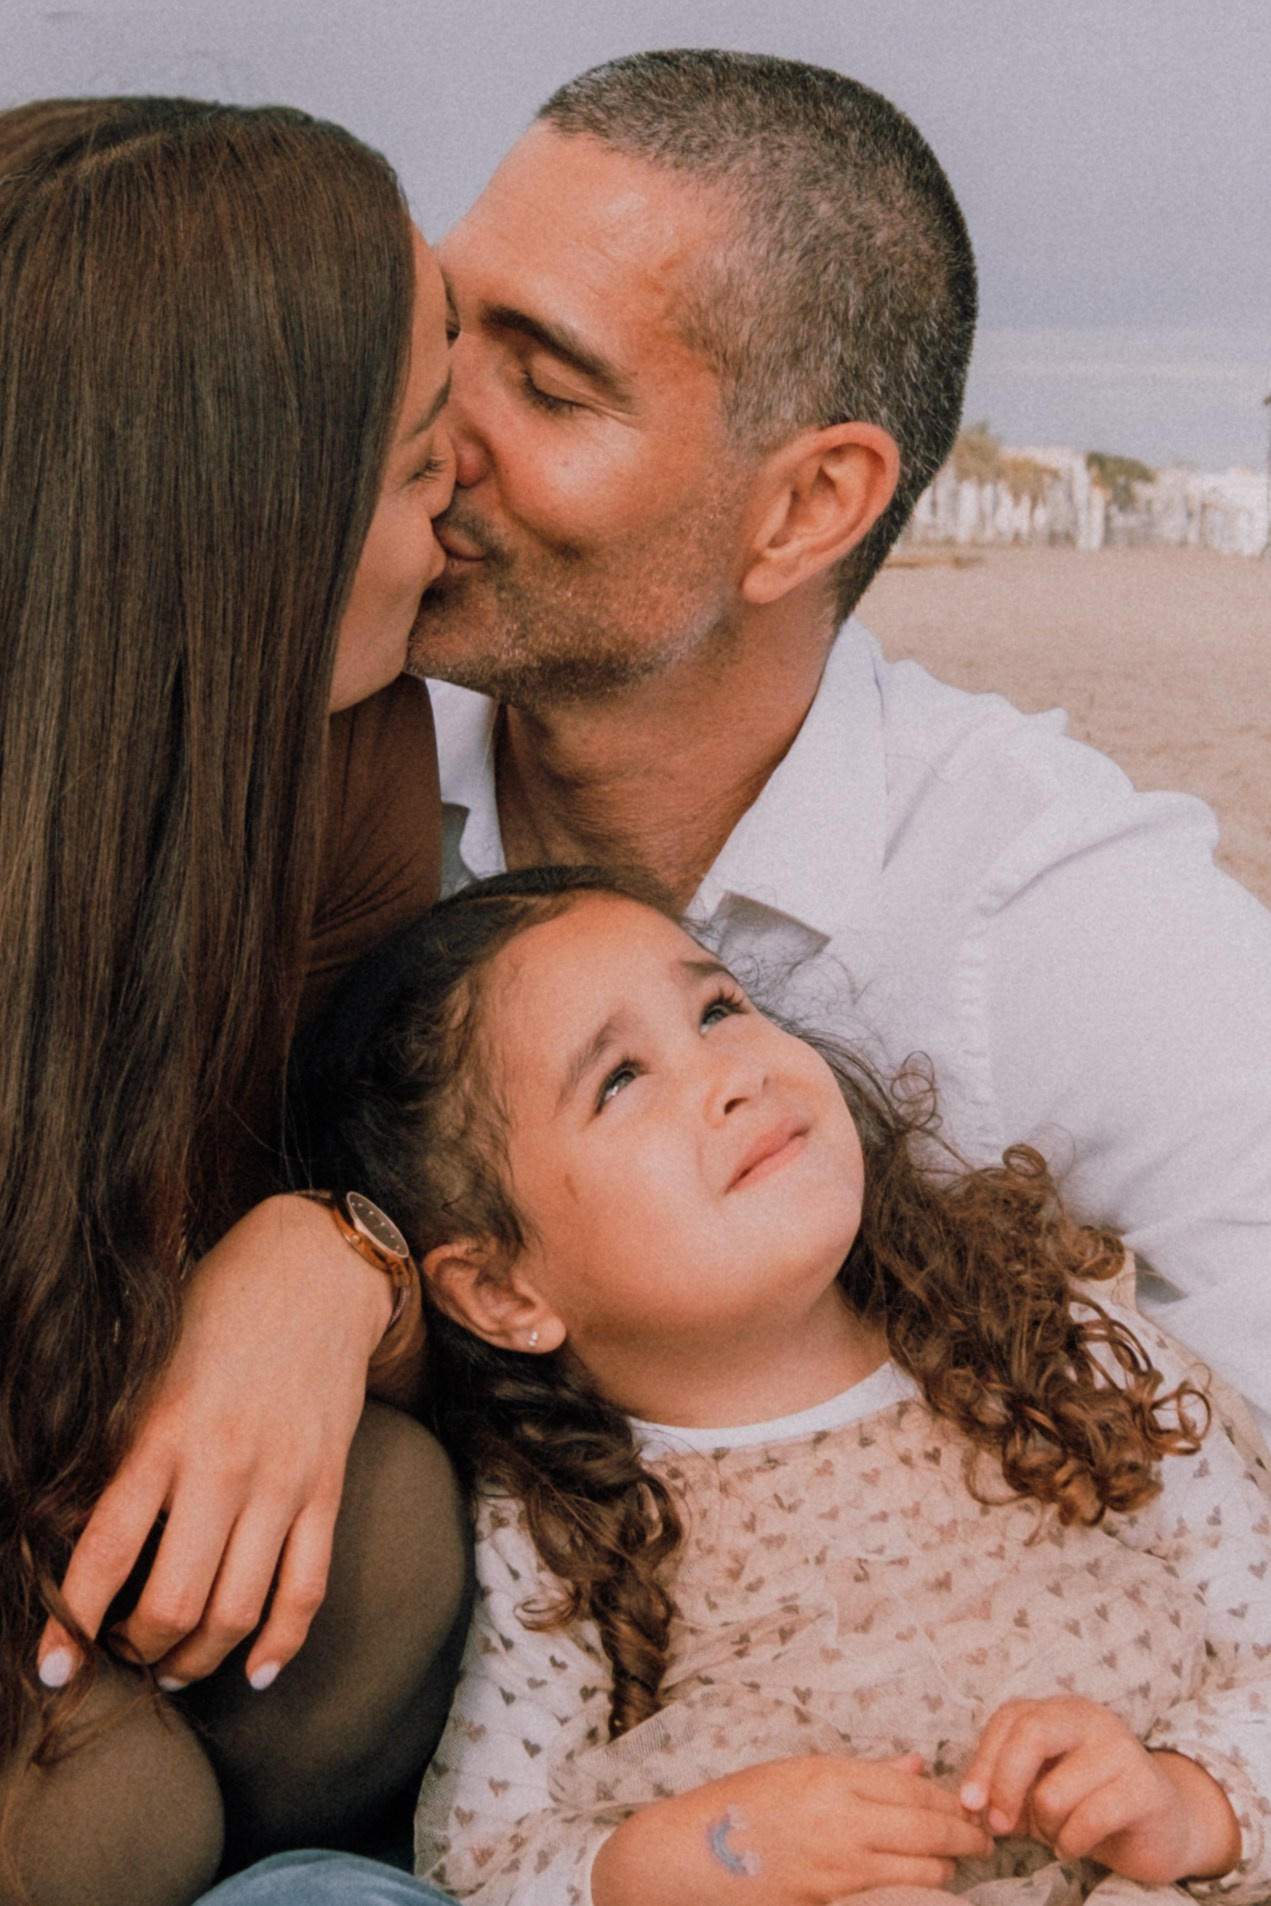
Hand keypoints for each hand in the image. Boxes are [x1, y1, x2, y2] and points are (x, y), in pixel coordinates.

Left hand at [37, 1194, 394, 1691]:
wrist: (315, 1269)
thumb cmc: (213, 1312)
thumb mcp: (147, 1371)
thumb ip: (118, 1450)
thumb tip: (67, 1532)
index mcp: (162, 1432)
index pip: (103, 1556)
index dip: (71, 1627)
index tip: (55, 1667)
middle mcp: (224, 1463)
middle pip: (172, 1604)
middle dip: (137, 1652)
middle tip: (122, 1654)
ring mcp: (283, 1480)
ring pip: (237, 1612)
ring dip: (197, 1660)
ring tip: (174, 1668)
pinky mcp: (329, 1486)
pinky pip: (306, 1589)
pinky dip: (280, 1644)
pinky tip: (255, 1671)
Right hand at [592, 1752, 991, 1905]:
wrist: (692, 1854)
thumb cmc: (742, 1804)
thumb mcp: (800, 1770)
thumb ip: (864, 1772)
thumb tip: (916, 1766)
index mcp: (834, 1779)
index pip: (915, 1788)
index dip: (952, 1801)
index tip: (972, 1808)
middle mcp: (842, 1823)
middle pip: (929, 1830)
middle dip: (965, 1838)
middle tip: (983, 1841)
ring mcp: (838, 1872)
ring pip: (921, 1874)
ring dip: (945, 1871)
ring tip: (951, 1867)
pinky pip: (892, 1901)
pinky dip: (914, 1896)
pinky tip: (920, 1891)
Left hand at [960, 1696, 1239, 1883]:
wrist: (1163, 1828)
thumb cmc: (1090, 1805)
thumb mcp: (1040, 1792)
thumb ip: (1006, 1793)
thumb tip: (969, 1810)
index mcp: (1059, 1711)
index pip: (1008, 1720)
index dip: (982, 1762)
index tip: (968, 1805)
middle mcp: (1089, 1719)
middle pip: (1030, 1732)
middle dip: (1003, 1785)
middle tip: (998, 1825)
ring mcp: (1120, 1749)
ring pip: (1054, 1791)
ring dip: (1045, 1826)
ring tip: (1056, 1833)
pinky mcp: (1145, 1788)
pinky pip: (1089, 1819)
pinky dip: (1071, 1843)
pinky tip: (1074, 1846)